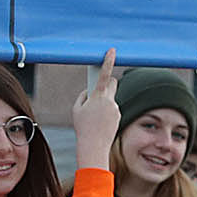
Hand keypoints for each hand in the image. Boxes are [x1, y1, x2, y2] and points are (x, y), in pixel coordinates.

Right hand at [70, 49, 120, 172]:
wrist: (94, 146)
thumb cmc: (83, 127)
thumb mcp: (77, 109)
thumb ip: (83, 96)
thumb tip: (90, 91)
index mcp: (99, 96)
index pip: (104, 74)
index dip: (108, 61)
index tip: (112, 50)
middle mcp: (110, 100)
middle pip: (113, 83)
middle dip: (107, 83)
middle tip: (98, 89)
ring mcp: (116, 108)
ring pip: (111, 98)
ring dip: (103, 102)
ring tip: (94, 117)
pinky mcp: (119, 116)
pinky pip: (112, 109)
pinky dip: (106, 112)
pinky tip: (99, 122)